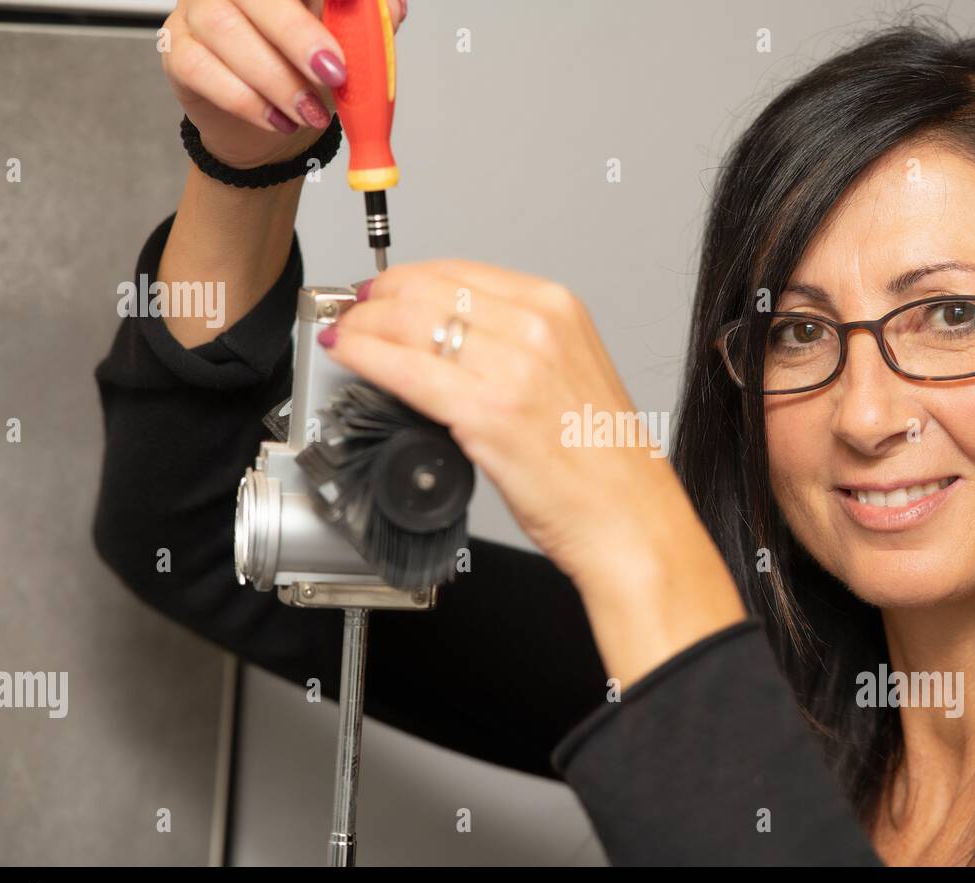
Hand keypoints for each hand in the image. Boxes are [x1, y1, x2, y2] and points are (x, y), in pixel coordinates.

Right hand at [160, 0, 405, 168]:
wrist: (274, 123)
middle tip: (335, 74)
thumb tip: (391, 9)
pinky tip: (278, 120)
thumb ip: (368, 25)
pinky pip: (202, 69)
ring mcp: (197, 11)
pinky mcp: (177, 51)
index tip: (351, 6)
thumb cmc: (307, 73)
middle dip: (298, 34)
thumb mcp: (348, 47)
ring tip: (311, 113)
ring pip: (226, 31)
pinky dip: (247, 101)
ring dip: (277, 79)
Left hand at [322, 261, 748, 682]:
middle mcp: (537, 327)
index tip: (381, 293)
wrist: (628, 518)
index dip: (405, 279)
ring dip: (363, 324)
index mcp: (558, 309)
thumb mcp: (567, 373)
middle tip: (352, 315)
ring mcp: (513, 367)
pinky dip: (366, 357)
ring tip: (346, 335)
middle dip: (375, 299)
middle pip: (427, 289)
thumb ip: (513, 344)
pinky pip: (406, 370)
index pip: (458, 271)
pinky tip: (348, 356)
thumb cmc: (603, 461)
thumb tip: (446, 338)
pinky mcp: (487, 412)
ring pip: (409, 322)